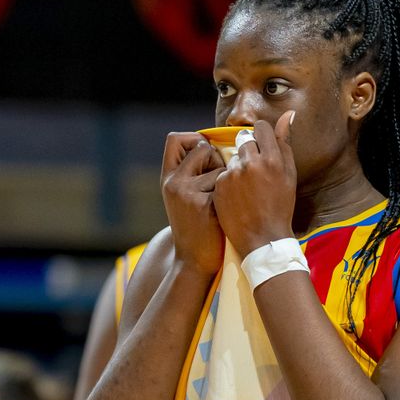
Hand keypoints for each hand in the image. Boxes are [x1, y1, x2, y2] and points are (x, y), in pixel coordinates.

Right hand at [160, 132, 226, 275]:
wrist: (194, 260)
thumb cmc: (196, 224)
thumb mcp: (183, 195)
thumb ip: (191, 170)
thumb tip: (215, 142)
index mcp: (167, 178)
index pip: (175, 139)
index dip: (194, 140)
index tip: (206, 155)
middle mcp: (173, 183)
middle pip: (202, 147)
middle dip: (215, 158)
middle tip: (216, 182)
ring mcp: (188, 194)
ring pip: (219, 165)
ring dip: (226, 178)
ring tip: (221, 200)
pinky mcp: (205, 205)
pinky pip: (228, 183)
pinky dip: (232, 194)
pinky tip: (226, 211)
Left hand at [211, 113, 298, 256]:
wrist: (263, 238)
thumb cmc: (280, 207)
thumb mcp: (289, 175)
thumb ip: (285, 143)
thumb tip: (288, 115)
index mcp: (273, 159)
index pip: (261, 128)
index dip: (261, 136)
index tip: (262, 147)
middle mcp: (251, 163)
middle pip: (244, 140)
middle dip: (249, 151)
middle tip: (255, 172)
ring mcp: (232, 174)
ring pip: (233, 158)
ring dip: (238, 167)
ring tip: (247, 189)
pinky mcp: (219, 185)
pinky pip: (223, 174)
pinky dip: (228, 182)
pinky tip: (237, 197)